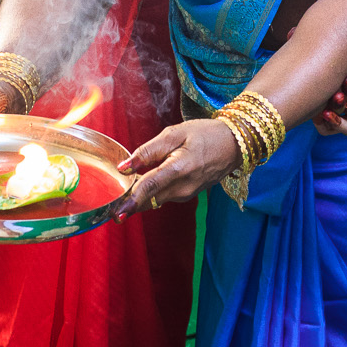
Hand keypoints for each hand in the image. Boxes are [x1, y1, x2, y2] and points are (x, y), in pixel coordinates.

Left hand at [115, 119, 241, 213]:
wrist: (235, 145)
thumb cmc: (205, 134)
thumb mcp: (175, 133)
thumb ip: (148, 150)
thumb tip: (125, 166)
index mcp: (179, 168)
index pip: (150, 187)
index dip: (131, 200)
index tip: (116, 213)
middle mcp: (183, 187)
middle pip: (149, 199)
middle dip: (130, 203)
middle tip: (111, 208)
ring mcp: (187, 194)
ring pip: (155, 200)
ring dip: (140, 197)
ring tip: (125, 192)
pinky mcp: (188, 195)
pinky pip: (164, 196)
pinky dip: (153, 192)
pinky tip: (145, 183)